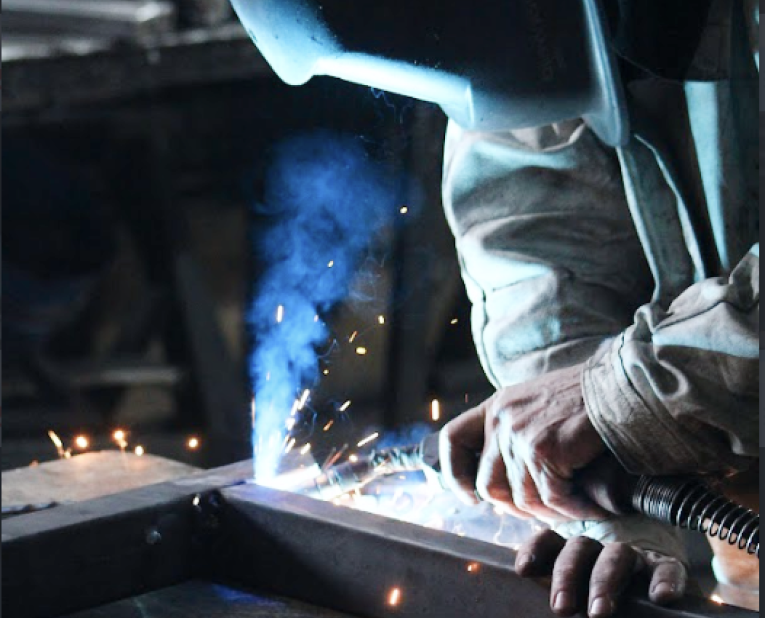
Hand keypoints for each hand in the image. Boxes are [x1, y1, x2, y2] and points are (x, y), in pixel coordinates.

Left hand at [439, 363, 607, 520]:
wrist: (620, 385)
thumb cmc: (586, 399)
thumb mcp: (536, 405)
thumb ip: (515, 431)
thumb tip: (508, 482)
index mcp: (495, 406)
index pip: (453, 439)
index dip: (456, 474)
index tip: (472, 497)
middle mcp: (501, 419)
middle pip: (488, 485)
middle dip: (515, 508)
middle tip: (545, 511)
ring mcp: (520, 434)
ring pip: (522, 499)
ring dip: (551, 513)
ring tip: (576, 508)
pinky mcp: (544, 449)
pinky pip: (551, 499)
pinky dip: (574, 510)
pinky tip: (591, 507)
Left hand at [515, 529, 686, 616]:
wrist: (654, 591)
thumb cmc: (600, 599)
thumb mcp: (578, 595)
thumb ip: (563, 598)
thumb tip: (548, 605)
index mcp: (573, 554)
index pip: (549, 541)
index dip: (535, 551)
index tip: (523, 570)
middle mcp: (600, 549)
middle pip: (578, 549)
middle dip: (567, 577)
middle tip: (561, 608)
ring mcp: (634, 556)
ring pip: (616, 555)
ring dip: (605, 581)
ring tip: (598, 612)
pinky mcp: (665, 566)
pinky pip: (667, 568)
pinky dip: (664, 580)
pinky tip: (661, 597)